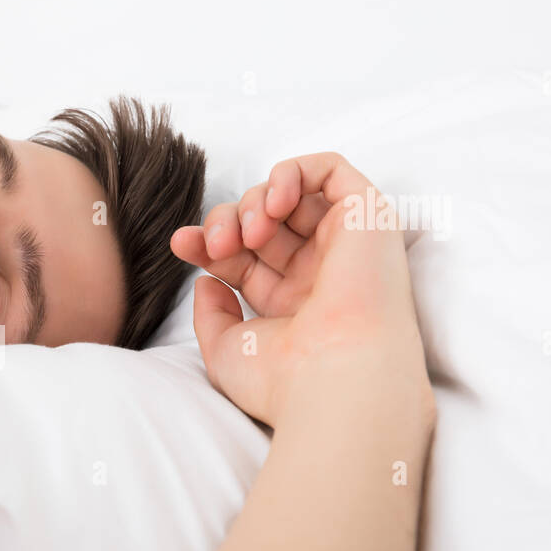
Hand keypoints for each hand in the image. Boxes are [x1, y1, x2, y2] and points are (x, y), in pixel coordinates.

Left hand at [170, 152, 430, 426]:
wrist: (331, 380)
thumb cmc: (282, 379)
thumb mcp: (225, 349)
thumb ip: (211, 314)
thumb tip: (208, 280)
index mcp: (293, 304)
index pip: (243, 256)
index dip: (208, 241)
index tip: (182, 243)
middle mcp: (322, 272)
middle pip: (263, 222)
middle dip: (228, 220)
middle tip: (218, 244)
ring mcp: (346, 244)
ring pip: (292, 195)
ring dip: (254, 201)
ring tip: (249, 232)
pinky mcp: (368, 216)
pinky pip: (331, 169)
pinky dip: (292, 172)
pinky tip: (274, 204)